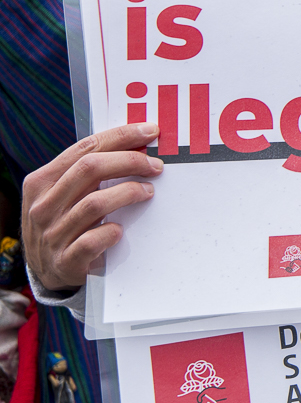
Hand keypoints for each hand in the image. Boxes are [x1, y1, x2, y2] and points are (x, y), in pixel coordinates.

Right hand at [23, 123, 161, 294]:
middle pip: (90, 169)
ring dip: (128, 193)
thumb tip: (136, 144)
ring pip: (94, 203)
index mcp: (42, 181)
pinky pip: (91, 242)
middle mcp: (43, 205)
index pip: (84, 148)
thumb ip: (87, 172)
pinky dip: (111, 233)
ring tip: (148, 192)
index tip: (150, 132)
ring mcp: (52, 234)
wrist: (47, 270)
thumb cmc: (64, 222)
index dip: (121, 136)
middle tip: (156, 165)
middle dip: (130, 161)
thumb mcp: (64, 194)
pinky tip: (121, 230)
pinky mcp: (65, 260)